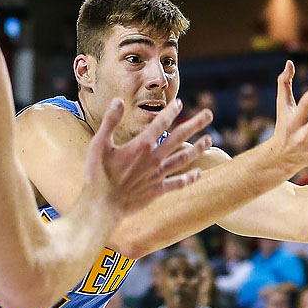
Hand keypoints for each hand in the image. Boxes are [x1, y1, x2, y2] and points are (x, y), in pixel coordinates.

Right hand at [84, 98, 212, 213]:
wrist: (102, 206)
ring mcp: (157, 175)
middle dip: (195, 124)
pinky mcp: (157, 190)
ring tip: (209, 140)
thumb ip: (110, 122)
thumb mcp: (99, 144)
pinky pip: (177, 183)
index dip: (171, 111)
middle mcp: (154, 159)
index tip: (179, 103)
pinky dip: (189, 178)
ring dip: (197, 149)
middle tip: (209, 114)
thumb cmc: (97, 175)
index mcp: (141, 145)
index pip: (160, 124)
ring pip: (183, 159)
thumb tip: (118, 101)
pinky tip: (199, 173)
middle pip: (179, 138)